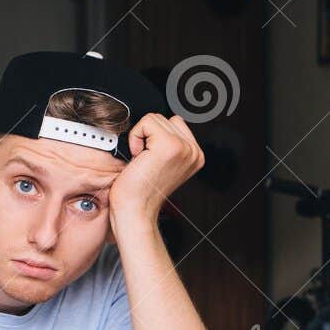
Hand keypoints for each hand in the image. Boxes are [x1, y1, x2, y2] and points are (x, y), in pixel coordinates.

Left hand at [109, 113, 204, 229]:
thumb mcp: (162, 165)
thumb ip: (168, 145)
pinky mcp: (169, 145)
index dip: (155, 137)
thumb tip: (158, 126)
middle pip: (164, 118)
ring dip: (141, 137)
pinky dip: (135, 137)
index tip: (151, 160)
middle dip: (148, 136)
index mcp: (195, 155)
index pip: (174, 123)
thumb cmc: (140, 191)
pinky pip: (146, 122)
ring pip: (155, 118)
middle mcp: (193, 151)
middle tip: (146, 161)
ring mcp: (184, 148)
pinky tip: (138, 157)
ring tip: (143, 160)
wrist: (135, 210)